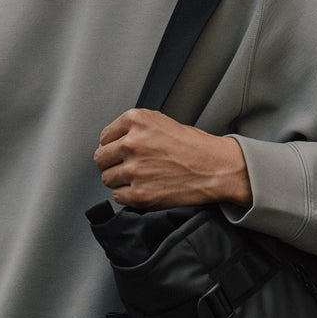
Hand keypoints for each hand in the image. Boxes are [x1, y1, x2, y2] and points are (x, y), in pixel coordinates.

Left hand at [93, 108, 251, 208]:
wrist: (216, 168)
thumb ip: (134, 129)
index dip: (113, 146)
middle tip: (127, 166)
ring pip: (107, 178)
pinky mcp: (140, 194)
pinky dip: (127, 195)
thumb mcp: (161, 122)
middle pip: (101, 158)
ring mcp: (134, 170)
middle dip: (112, 163)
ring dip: (119, 180)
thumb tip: (113, 142)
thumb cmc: (195, 146)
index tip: (119, 151)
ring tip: (139, 177)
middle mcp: (132, 143)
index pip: (105, 136)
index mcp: (136, 120)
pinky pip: (117, 196)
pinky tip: (143, 188)